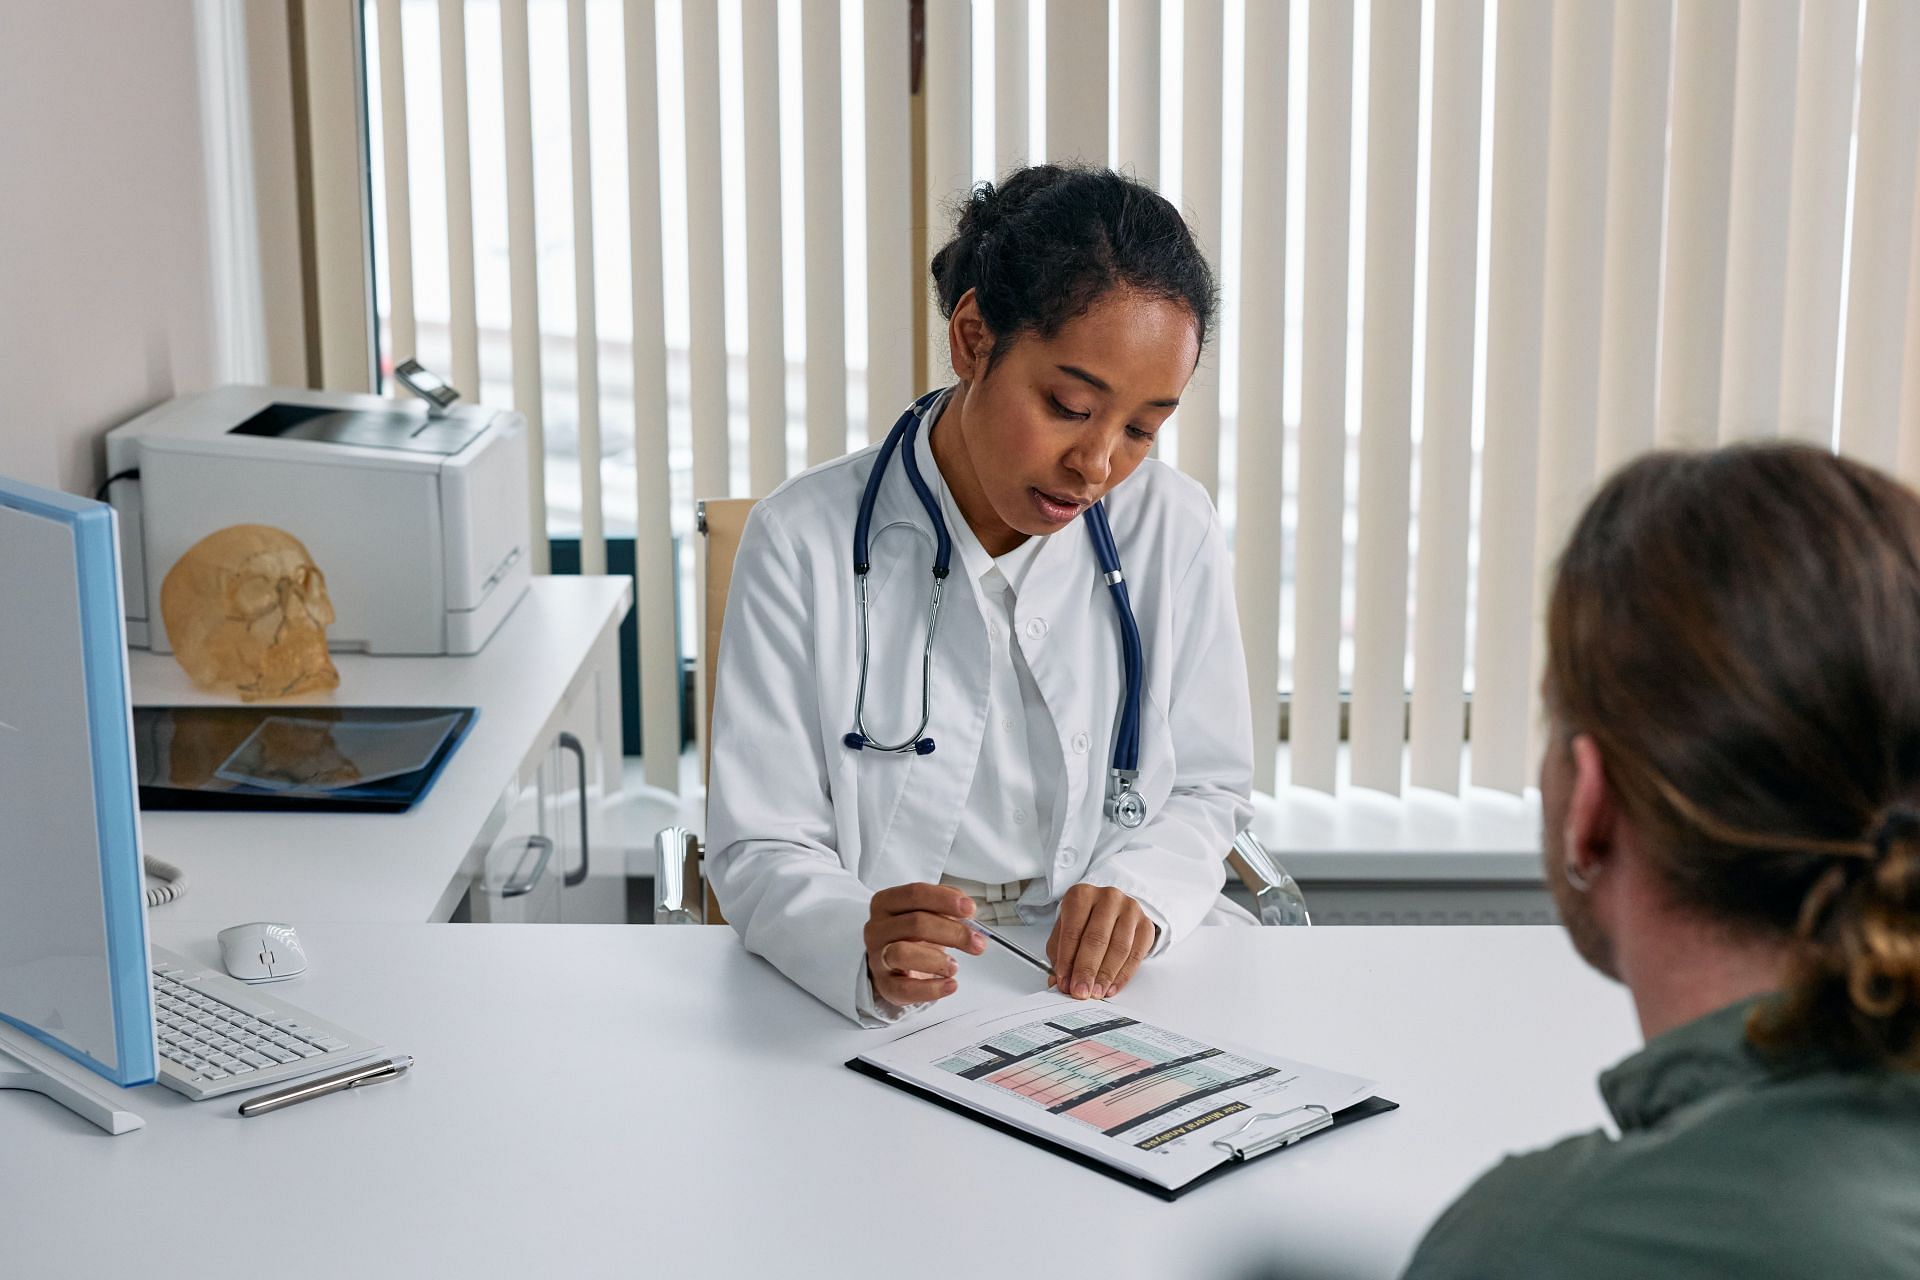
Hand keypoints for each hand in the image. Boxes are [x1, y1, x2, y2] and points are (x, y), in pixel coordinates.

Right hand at [864, 882, 985, 1007]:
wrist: (893, 963)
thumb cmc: (913, 934)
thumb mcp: (927, 912)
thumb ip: (946, 906)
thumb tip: (967, 910)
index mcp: (886, 903)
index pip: (914, 894)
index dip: (944, 900)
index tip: (970, 909)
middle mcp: (877, 928)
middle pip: (915, 923)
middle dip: (952, 932)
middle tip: (977, 942)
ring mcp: (877, 957)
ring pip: (903, 954)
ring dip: (937, 960)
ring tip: (955, 966)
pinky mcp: (884, 984)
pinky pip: (904, 989)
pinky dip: (931, 989)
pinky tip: (950, 985)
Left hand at [1046, 884, 1156, 1000]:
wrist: (1112, 910)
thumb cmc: (1084, 921)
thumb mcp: (1065, 932)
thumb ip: (1060, 955)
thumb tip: (1058, 983)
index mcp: (1081, 895)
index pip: (1073, 930)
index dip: (1067, 960)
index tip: (1064, 982)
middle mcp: (1107, 898)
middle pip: (1097, 939)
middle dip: (1087, 970)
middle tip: (1080, 991)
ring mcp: (1129, 909)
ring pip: (1119, 948)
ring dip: (1105, 975)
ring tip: (1096, 993)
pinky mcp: (1145, 924)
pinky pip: (1136, 955)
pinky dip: (1123, 975)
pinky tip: (1111, 987)